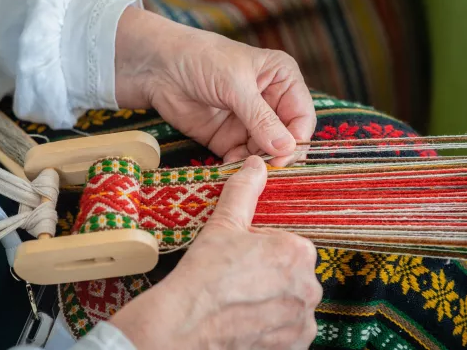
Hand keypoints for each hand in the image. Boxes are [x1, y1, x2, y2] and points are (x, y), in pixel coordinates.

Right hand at [110, 156, 321, 348]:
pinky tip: (247, 325)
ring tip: (240, 306)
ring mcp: (303, 323)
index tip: (242, 262)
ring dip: (273, 307)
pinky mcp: (295, 348)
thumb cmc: (204, 274)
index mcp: (297, 252)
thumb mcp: (223, 224)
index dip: (264, 253)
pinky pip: (290, 334)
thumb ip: (243, 191)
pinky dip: (273, 332)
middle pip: (293, 278)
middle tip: (239, 285)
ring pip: (292, 307)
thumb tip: (257, 164)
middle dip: (271, 280)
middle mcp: (309, 288)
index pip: (290, 248)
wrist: (186, 325)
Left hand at [115, 8, 315, 166]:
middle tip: (270, 169)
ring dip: (259, 163)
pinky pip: (241, 158)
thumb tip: (286, 148)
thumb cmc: (201, 59)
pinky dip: (240, 167)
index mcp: (281, 79)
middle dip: (279, 154)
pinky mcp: (227, 138)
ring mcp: (248, 123)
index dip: (297, 138)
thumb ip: (261, 118)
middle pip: (286, 138)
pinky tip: (234, 171)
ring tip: (249, 172)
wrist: (158, 67)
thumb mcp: (235, 85)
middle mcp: (269, 102)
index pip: (302, 115)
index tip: (285, 156)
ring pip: (265, 152)